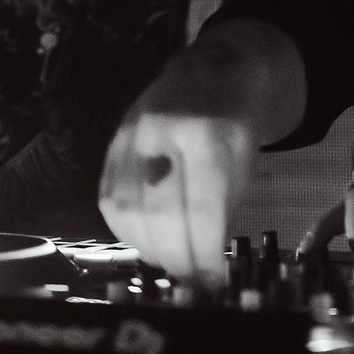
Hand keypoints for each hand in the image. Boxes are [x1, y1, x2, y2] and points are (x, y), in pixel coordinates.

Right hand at [98, 40, 276, 289]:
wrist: (208, 71)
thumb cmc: (234, 124)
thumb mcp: (245, 163)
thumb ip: (223, 210)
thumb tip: (205, 265)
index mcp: (206, 134)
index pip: (200, 209)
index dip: (202, 254)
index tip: (210, 282)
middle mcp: (160, 132)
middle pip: (158, 214)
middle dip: (175, 258)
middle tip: (189, 280)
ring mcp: (129, 136)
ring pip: (127, 210)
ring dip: (148, 248)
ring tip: (169, 261)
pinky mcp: (111, 144)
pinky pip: (109, 200)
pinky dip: (126, 230)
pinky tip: (147, 240)